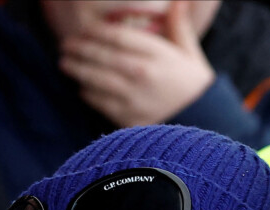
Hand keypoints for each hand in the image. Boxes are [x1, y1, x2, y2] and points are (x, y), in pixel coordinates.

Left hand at [58, 1, 215, 126]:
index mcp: (157, 54)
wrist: (205, 123)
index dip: (95, 31)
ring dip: (76, 70)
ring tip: (65, 63)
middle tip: (66, 45)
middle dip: (79, 48)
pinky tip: (82, 88)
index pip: (116, 36)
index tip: (84, 29)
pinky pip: (100, 102)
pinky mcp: (128, 118)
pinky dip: (87, 94)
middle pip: (101, 55)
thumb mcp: (190, 52)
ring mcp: (133, 97)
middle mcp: (142, 73)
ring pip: (95, 79)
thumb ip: (179, 24)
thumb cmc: (194, 86)